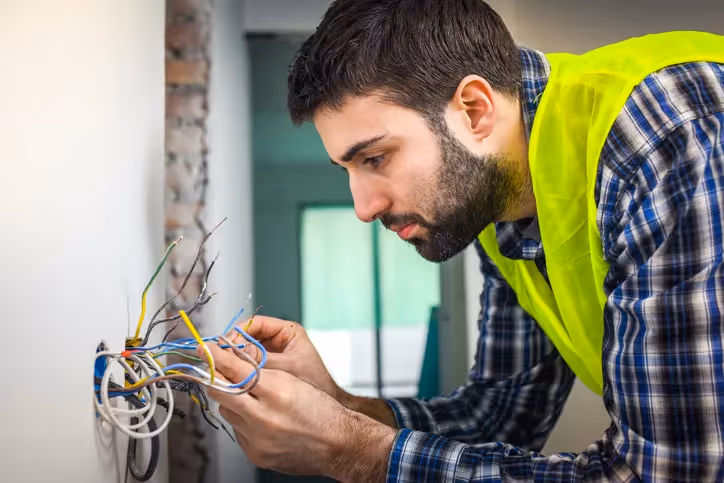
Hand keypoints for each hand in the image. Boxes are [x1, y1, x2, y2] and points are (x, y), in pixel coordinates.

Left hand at [200, 342, 395, 480]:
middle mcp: (265, 416)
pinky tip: (258, 419)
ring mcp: (258, 438)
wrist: (338, 444)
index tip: (205, 348)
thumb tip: (232, 360)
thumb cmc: (321, 410)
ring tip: (249, 398)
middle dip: (214, 377)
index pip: (236, 369)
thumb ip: (261, 372)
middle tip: (210, 368)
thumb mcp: (294, 380)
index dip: (217, 356)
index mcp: (277, 391)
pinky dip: (242, 422)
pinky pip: (237, 431)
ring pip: (227, 412)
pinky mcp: (256, 454)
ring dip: (231, 401)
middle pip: (223, 391)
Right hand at [233, 315, 398, 427]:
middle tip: (220, 360)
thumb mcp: (285, 368)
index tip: (224, 345)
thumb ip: (259, 360)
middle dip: (233, 348)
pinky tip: (234, 380)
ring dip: (235, 361)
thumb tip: (230, 354)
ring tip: (225, 370)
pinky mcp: (268, 369)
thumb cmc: (315, 384)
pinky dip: (240, 372)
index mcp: (287, 331)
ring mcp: (272, 354)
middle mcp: (278, 340)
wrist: (325, 410)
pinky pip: (249, 366)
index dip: (237, 333)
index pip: (254, 323)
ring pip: (245, 353)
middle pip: (247, 337)